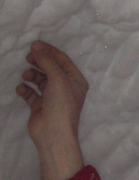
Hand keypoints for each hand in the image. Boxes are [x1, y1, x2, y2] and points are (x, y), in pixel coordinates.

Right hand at [16, 41, 86, 179]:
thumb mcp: (58, 79)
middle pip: (50, 68)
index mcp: (75, 81)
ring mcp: (52, 97)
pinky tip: (22, 89)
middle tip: (29, 58)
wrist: (53, 133)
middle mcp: (65, 88)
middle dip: (39, 62)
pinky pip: (30, 93)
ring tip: (26, 76)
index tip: (34, 45)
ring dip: (31, 75)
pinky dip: (25, 89)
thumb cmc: (61, 105)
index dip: (49, 51)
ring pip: (39, 79)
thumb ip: (47, 61)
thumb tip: (37, 47)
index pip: (62, 60)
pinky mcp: (40, 106)